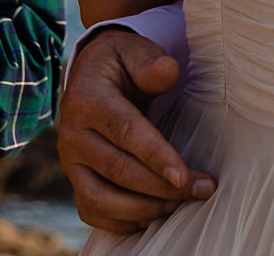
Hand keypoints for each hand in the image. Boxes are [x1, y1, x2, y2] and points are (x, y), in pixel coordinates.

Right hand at [58, 27, 214, 233]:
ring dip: (145, 208)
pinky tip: (156, 214)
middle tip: (203, 189)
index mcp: (87, 99)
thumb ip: (151, 62)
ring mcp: (70, 163)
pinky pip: (93, 212)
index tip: (184, 176)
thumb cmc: (123, 64)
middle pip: (117, 170)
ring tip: (181, 203)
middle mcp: (72, 135)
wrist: (92, 77)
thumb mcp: (135, 51)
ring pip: (101, 199)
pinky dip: (124, 222)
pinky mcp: (75, 182)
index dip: (155, 156)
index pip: (123, 131)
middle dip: (162, 187)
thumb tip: (168, 70)